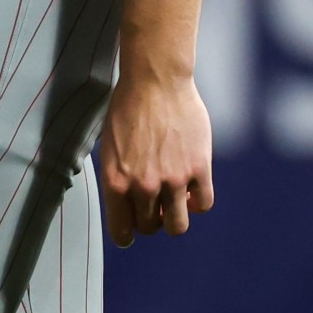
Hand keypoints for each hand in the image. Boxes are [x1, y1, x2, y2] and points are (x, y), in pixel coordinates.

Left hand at [99, 70, 213, 248]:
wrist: (155, 80)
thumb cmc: (128, 107)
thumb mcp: (109, 146)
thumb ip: (118, 178)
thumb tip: (127, 204)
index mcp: (116, 182)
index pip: (122, 231)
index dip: (128, 233)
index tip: (133, 229)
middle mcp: (144, 186)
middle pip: (151, 228)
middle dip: (153, 219)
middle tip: (156, 202)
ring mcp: (173, 180)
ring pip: (179, 225)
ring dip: (176, 217)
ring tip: (175, 199)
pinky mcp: (198, 169)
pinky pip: (203, 203)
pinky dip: (198, 202)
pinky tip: (193, 187)